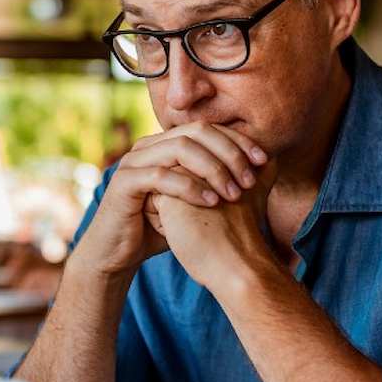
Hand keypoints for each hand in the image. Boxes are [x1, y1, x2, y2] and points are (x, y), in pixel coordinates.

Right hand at [72, 123, 268, 279]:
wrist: (118, 253)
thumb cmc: (159, 227)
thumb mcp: (194, 202)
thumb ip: (218, 183)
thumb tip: (263, 172)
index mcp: (165, 144)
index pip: (207, 128)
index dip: (237, 140)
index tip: (263, 160)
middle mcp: (148, 145)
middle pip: (196, 131)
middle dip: (229, 151)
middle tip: (251, 178)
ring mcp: (134, 161)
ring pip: (180, 148)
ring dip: (213, 168)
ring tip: (234, 192)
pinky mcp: (124, 183)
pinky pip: (161, 176)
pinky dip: (190, 187)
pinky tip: (211, 202)